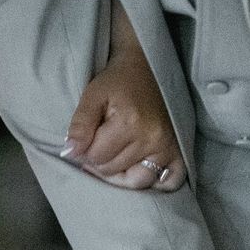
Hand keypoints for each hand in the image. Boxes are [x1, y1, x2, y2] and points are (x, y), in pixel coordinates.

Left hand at [64, 46, 183, 189]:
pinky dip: (154, 182)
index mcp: (129, 123)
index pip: (96, 157)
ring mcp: (168, 147)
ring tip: (114, 158)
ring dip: (120, 175)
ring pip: (136, 181)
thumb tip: (70, 153)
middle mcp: (152, 138)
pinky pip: (170, 181)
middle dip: (100, 161)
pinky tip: (139, 169)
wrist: (148, 67)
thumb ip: (80, 125)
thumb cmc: (117, 80)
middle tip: (100, 143)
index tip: (87, 138)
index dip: (85, 150)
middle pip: (113, 170)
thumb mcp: (92, 95)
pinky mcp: (179, 151)